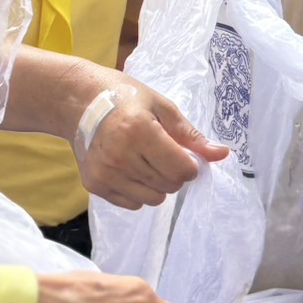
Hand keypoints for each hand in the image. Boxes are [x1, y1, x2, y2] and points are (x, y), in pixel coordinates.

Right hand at [77, 70, 228, 209]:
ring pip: (153, 199)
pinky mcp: (94, 184)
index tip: (182, 152)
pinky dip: (138, 191)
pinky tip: (129, 168)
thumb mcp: (162, 108)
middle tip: (160, 152)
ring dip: (157, 184)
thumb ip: (191, 136)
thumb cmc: (127, 99)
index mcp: (139, 131)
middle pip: (169, 186)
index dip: (189, 164)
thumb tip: (222, 154)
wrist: (80, 102)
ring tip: (144, 160)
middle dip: (174, 173)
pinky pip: (133, 204)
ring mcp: (105, 172)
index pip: (181, 170)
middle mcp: (120, 155)